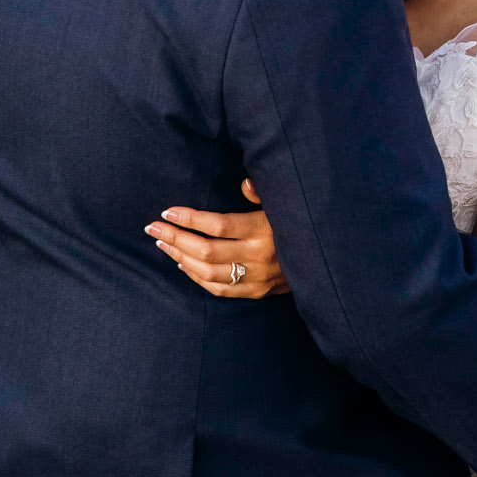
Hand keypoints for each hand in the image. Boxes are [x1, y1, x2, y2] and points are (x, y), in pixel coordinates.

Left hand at [145, 179, 288, 298]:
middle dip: (175, 238)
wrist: (323, 261)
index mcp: (264, 230)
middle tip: (153, 227)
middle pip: (207, 250)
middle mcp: (258, 256)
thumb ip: (263, 193)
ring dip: (180, 257)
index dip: (190, 218)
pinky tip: (182, 264)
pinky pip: (218, 288)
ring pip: (208, 272)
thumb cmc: (299, 224)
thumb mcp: (285, 203)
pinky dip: (196, 277)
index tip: (168, 211)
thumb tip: (245, 183)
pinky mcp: (256, 293)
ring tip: (163, 243)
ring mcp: (256, 278)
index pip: (218, 226)